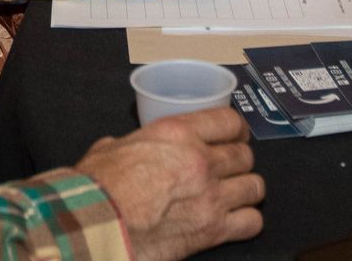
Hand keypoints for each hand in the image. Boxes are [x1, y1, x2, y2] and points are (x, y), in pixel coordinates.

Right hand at [75, 107, 262, 260]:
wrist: (96, 226)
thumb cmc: (97, 187)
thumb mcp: (110, 149)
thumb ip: (127, 144)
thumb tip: (121, 147)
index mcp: (177, 133)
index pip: (229, 121)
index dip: (236, 129)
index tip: (236, 136)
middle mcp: (201, 161)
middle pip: (245, 155)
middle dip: (240, 161)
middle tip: (232, 167)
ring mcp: (212, 197)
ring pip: (255, 187)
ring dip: (246, 190)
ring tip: (236, 194)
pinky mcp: (213, 231)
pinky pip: (252, 222)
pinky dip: (247, 221)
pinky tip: (235, 221)